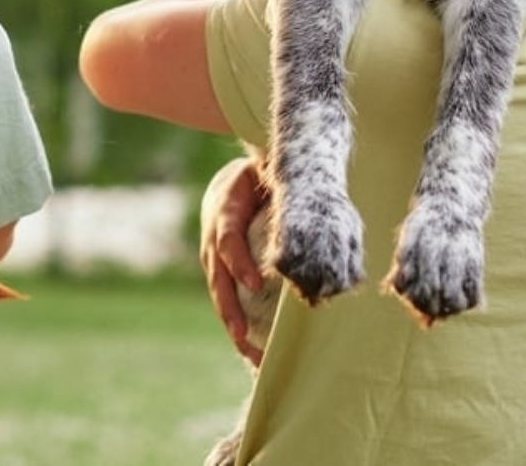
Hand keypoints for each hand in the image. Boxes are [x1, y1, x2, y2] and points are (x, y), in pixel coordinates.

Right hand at [200, 156, 268, 365]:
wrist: (229, 184)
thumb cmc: (258, 177)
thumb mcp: (265, 170)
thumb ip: (280, 182)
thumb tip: (312, 202)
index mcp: (225, 208)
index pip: (227, 239)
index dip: (239, 262)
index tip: (255, 285)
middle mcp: (213, 237)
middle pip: (218, 277)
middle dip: (230, 309)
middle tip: (244, 336)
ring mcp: (213, 258)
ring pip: (219, 294)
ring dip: (233, 326)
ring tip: (250, 354)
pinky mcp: (221, 274)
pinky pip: (227, 300)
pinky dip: (238, 326)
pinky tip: (252, 351)